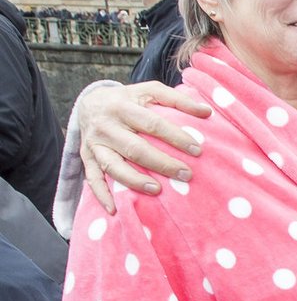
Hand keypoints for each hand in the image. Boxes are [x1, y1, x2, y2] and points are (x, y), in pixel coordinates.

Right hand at [79, 82, 210, 213]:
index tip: (197, 151)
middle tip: (186, 175)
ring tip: (156, 190)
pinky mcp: (87, 157)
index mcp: (123, 106)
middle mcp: (106, 126)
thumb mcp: (149, 91)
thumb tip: (206, 111)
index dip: (176, 137)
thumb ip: (177, 99)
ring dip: (134, 180)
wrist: (89, 101)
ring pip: (113, 166)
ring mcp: (94, 143)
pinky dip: (102, 195)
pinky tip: (114, 210)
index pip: (153, 124)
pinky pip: (92, 179)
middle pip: (135, 148)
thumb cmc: (128, 99)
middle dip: (162, 163)